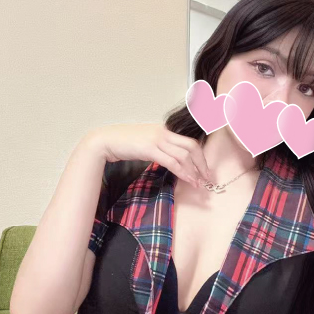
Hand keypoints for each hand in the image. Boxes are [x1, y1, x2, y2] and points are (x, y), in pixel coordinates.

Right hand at [86, 123, 210, 187]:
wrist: (106, 140)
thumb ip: (160, 148)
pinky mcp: (150, 148)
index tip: (205, 170)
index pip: (189, 141)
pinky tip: (188, 180)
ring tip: (198, 183)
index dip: (201, 156)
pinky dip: (182, 172)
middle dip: (202, 164)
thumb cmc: (124, 143)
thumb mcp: (146, 142)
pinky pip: (172, 161)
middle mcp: (164, 133)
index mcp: (165, 130)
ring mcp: (157, 139)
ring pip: (184, 155)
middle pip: (192, 147)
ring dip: (194, 171)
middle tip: (208, 178)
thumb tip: (172, 161)